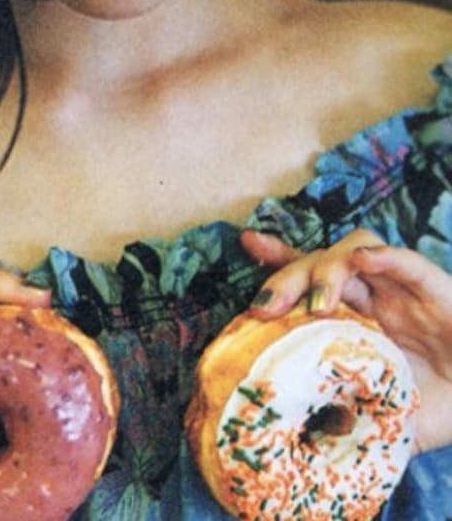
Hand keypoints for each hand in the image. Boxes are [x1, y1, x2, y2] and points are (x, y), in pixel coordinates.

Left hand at [240, 227, 451, 453]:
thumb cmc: (430, 409)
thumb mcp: (375, 417)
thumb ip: (338, 420)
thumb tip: (290, 438)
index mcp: (347, 318)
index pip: (306, 278)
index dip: (277, 260)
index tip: (247, 243)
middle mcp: (369, 296)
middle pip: (320, 262)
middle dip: (289, 276)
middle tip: (268, 305)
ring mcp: (400, 290)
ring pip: (356, 252)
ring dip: (330, 269)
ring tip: (319, 302)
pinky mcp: (439, 290)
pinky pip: (408, 264)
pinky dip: (385, 258)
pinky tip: (363, 262)